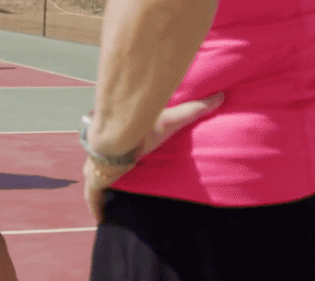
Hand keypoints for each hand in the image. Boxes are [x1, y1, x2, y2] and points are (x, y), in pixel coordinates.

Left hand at [84, 92, 223, 222]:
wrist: (116, 138)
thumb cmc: (142, 129)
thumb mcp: (172, 120)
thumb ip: (194, 109)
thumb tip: (221, 95)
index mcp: (124, 140)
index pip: (122, 146)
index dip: (123, 152)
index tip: (127, 157)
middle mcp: (109, 152)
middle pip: (106, 162)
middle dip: (108, 169)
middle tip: (116, 180)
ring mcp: (96, 167)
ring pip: (96, 178)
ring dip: (100, 186)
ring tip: (108, 198)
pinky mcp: (93, 180)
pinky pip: (93, 196)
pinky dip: (96, 205)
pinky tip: (101, 218)